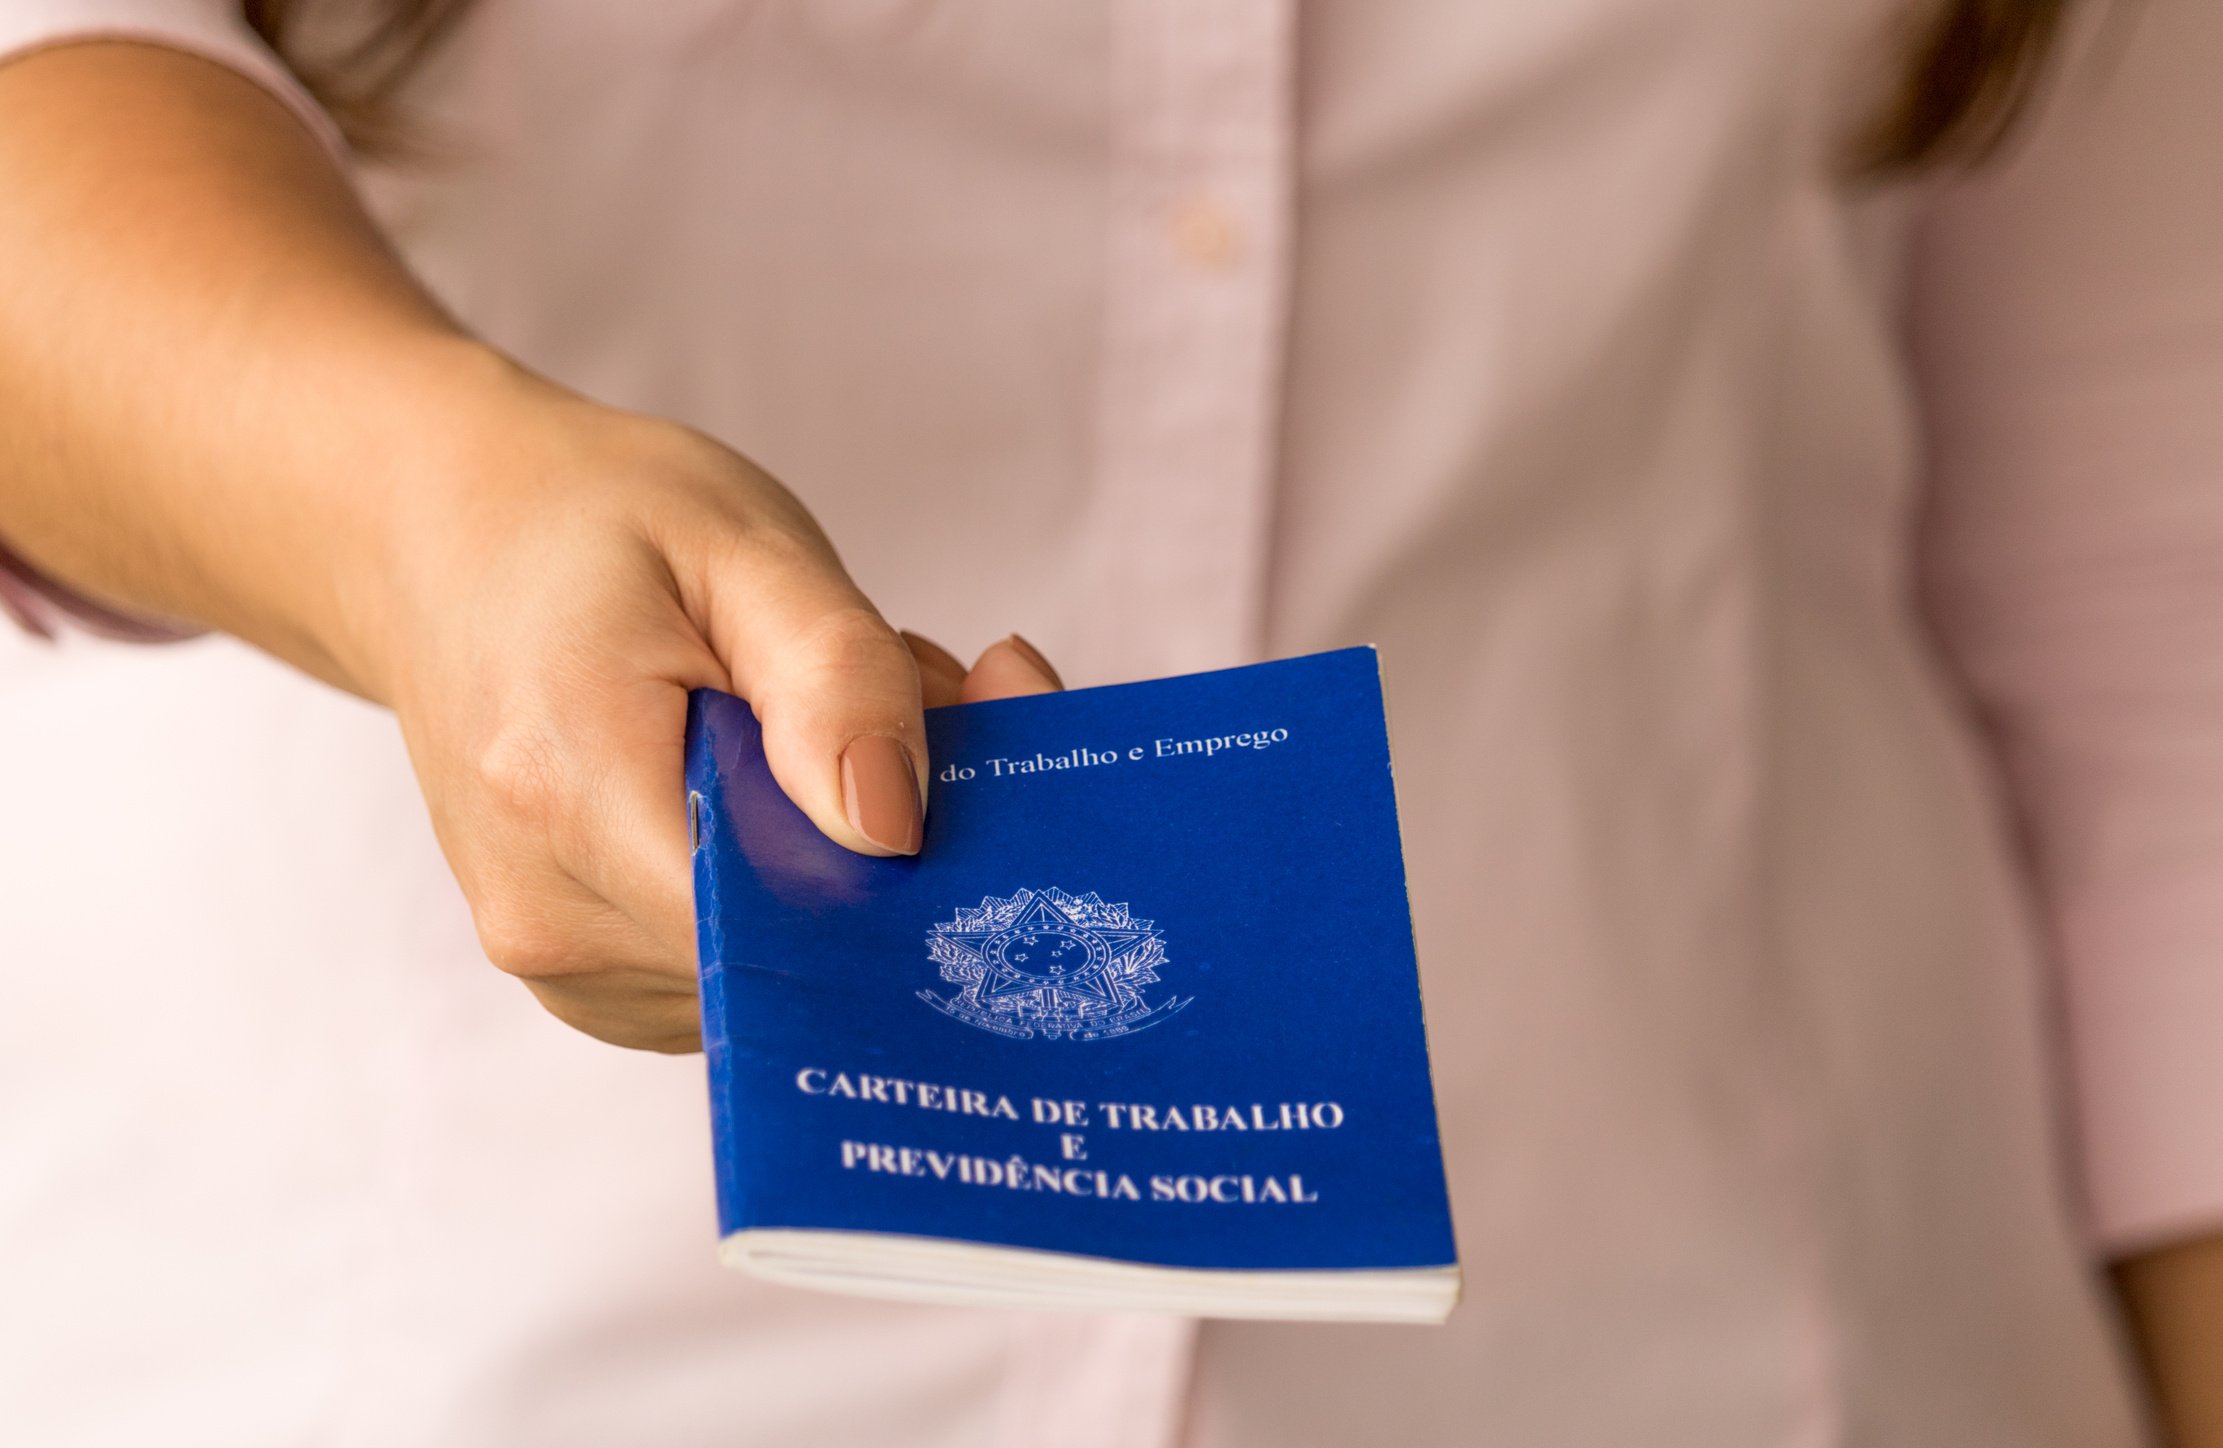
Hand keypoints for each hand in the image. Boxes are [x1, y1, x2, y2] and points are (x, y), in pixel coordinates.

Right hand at [351, 375, 1060, 1050]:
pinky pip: (739, 963)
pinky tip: (772, 779)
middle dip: (900, 842)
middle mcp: (552, 916)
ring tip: (812, 722)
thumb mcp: (740, 544)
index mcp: (572, 793)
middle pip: (804, 948)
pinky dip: (789, 882)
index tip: (972, 746)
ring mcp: (561, 966)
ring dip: (846, 861)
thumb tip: (897, 832)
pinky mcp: (584, 978)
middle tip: (914, 696)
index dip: (915, 865)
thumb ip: (835, 681)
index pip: (793, 923)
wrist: (433, 542)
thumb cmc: (587, 523)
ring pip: (786, 962)